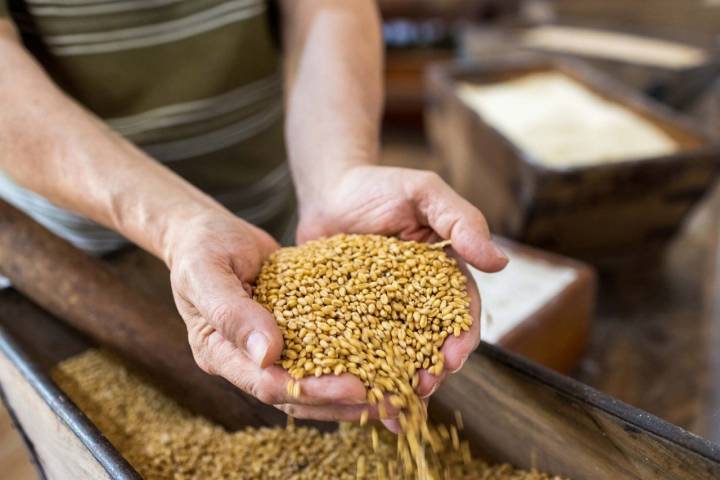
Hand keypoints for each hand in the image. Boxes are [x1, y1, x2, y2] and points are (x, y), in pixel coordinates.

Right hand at [163, 208, 369, 420]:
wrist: (207, 233)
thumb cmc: (200, 249)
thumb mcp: (207, 273)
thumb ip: (231, 312)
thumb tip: (266, 354)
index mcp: (219, 354)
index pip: (268, 385)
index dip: (311, 390)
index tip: (353, 387)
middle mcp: (245, 361)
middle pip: (296, 395)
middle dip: (342, 401)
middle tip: (387, 400)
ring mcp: (269, 350)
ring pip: (313, 383)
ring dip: (352, 392)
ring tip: (394, 394)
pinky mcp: (291, 333)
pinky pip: (322, 352)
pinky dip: (351, 359)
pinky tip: (384, 361)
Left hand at [297, 165, 507, 419]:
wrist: (330, 191)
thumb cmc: (380, 186)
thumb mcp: (424, 193)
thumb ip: (460, 221)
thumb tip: (499, 262)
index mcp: (442, 274)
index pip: (459, 311)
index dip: (461, 337)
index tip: (452, 357)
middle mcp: (416, 299)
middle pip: (431, 342)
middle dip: (431, 369)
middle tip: (421, 389)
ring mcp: (382, 312)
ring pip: (397, 354)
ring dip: (399, 382)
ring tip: (391, 406)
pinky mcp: (348, 319)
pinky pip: (358, 351)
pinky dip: (362, 376)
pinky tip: (359, 403)